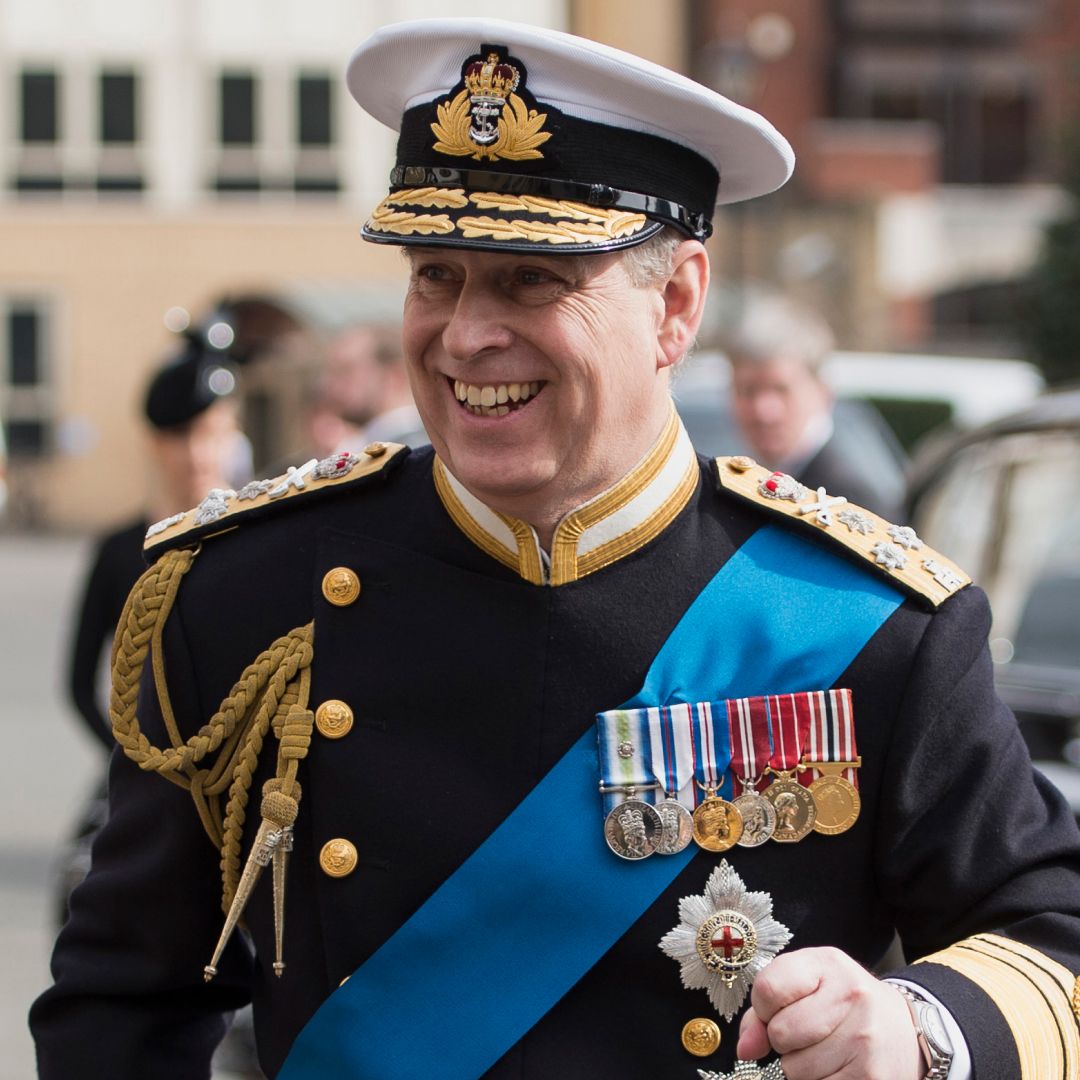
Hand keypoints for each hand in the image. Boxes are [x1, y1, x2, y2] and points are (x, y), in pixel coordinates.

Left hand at [736, 947, 923, 1079]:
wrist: (904, 1030)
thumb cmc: (843, 1004)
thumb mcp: (808, 984)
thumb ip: (766, 1008)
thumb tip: (745, 1049)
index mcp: (828, 964)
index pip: (768, 989)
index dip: (763, 1008)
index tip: (776, 1010)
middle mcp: (851, 996)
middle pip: (780, 1033)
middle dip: (782, 1040)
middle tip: (806, 1033)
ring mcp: (864, 1039)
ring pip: (795, 1069)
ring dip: (800, 1067)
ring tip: (826, 1050)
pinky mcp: (872, 1078)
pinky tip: (837, 1068)